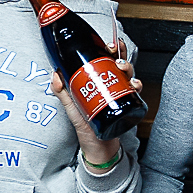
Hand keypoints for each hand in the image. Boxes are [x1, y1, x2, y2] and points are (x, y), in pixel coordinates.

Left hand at [49, 48, 144, 167]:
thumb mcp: (71, 106)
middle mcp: (112, 86)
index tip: (108, 45)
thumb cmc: (85, 126)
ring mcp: (121, 96)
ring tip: (122, 69)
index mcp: (99, 82)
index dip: (110, 51)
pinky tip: (133, 86)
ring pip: (130, 76)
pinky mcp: (128, 106)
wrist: (96, 147)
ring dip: (129, 69)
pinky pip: (136, 94)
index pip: (106, 62)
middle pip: (120, 66)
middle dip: (121, 57)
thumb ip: (61, 91)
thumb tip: (55, 74)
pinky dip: (137, 87)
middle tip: (115, 57)